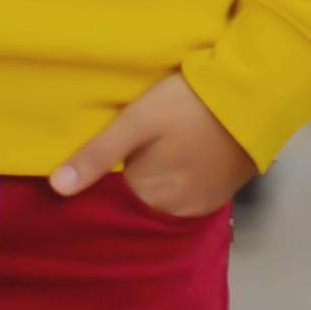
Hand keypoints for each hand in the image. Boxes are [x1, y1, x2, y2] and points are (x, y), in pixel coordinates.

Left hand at [50, 72, 255, 219]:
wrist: (254, 96)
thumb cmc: (188, 104)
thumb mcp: (137, 120)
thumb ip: (97, 154)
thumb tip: (56, 188)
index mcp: (149, 197)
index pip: (110, 202)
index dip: (98, 183)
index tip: (91, 165)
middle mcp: (174, 213)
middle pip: (137, 203)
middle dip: (125, 185)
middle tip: (119, 156)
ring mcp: (200, 207)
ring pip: (161, 202)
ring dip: (151, 186)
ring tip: (145, 157)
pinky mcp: (220, 197)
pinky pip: (185, 199)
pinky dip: (174, 186)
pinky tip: (171, 164)